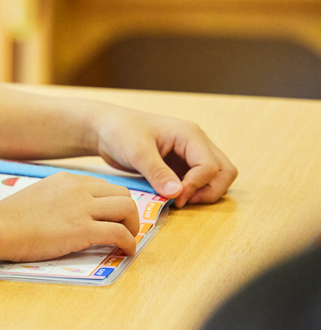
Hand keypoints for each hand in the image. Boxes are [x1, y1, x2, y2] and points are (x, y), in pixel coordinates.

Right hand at [0, 172, 139, 260]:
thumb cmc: (9, 218)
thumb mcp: (38, 196)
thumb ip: (58, 200)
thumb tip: (67, 215)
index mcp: (67, 180)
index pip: (104, 186)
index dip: (114, 203)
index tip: (113, 216)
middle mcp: (79, 189)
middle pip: (122, 194)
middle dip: (128, 212)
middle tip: (125, 228)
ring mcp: (82, 208)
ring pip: (127, 209)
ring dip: (132, 225)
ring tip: (128, 239)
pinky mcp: (83, 229)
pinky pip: (119, 233)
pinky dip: (128, 243)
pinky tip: (126, 251)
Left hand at [91, 106, 236, 206]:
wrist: (105, 128)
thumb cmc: (120, 132)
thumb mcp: (137, 152)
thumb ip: (157, 172)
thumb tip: (178, 194)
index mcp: (190, 135)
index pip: (210, 166)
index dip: (196, 186)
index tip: (175, 198)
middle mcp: (196, 144)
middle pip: (224, 172)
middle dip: (210, 191)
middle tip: (183, 201)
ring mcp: (190, 155)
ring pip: (217, 177)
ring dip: (204, 192)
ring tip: (178, 200)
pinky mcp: (181, 165)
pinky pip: (199, 181)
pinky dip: (192, 191)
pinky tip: (172, 196)